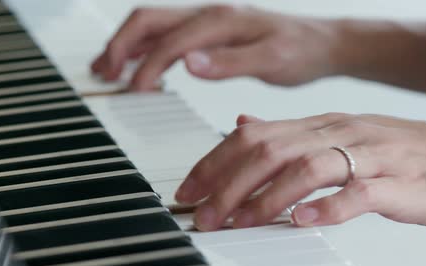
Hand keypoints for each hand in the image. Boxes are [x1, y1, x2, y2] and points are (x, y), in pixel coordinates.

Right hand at [91, 5, 347, 89]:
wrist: (322, 44)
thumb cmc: (301, 52)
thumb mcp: (272, 61)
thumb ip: (231, 63)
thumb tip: (189, 63)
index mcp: (222, 21)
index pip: (170, 41)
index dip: (147, 66)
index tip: (133, 91)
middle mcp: (211, 14)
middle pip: (149, 21)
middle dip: (121, 45)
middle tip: (103, 73)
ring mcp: (209, 20)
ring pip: (155, 24)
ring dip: (127, 44)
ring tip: (106, 68)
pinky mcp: (212, 30)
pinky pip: (169, 33)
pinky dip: (146, 47)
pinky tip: (139, 64)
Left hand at [174, 113, 425, 230]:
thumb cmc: (411, 156)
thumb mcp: (345, 136)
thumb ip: (294, 135)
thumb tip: (245, 126)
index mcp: (325, 125)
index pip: (256, 136)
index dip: (216, 162)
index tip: (191, 189)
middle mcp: (342, 133)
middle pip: (270, 150)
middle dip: (227, 183)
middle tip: (202, 214)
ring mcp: (371, 156)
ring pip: (306, 167)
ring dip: (266, 198)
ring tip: (239, 222)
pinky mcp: (399, 184)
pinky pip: (358, 192)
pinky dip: (327, 207)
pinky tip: (303, 222)